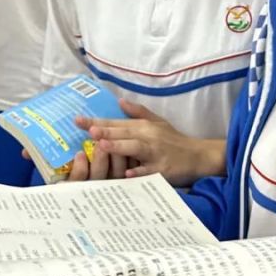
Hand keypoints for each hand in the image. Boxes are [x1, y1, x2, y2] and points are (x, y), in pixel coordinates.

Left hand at [70, 101, 225, 185]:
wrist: (198, 156)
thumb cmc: (174, 141)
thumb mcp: (158, 122)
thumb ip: (138, 112)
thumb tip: (119, 100)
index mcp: (143, 126)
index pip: (116, 122)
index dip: (97, 121)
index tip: (77, 120)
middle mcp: (148, 137)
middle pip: (123, 133)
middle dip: (105, 131)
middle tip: (87, 129)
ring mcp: (156, 153)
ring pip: (135, 148)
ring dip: (119, 147)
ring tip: (102, 145)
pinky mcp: (164, 169)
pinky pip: (150, 171)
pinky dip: (140, 172)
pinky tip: (128, 174)